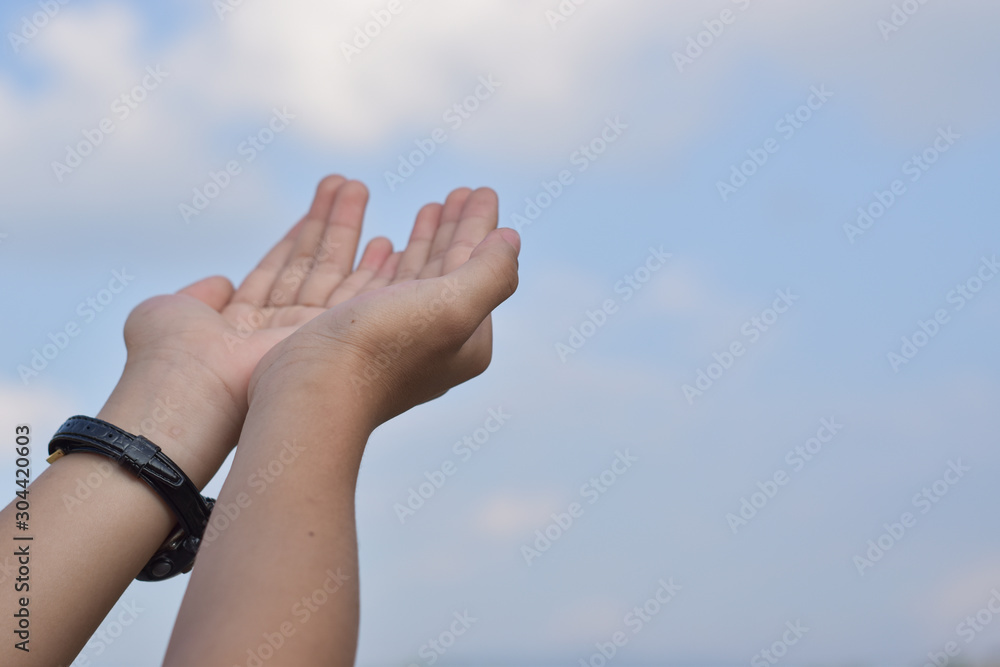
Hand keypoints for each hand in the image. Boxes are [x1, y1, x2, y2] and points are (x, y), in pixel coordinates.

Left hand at [110, 176, 395, 472]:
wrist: (190, 389)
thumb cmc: (168, 355)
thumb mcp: (173, 310)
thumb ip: (202, 294)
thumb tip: (222, 282)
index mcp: (243, 323)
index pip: (280, 271)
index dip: (301, 236)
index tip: (322, 203)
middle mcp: (280, 330)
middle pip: (314, 267)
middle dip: (333, 224)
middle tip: (351, 184)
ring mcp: (308, 337)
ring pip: (337, 275)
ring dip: (349, 229)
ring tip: (362, 188)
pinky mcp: (331, 341)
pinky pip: (358, 297)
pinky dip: (374, 270)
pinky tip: (386, 240)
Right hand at [247, 186, 520, 429]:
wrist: (307, 393)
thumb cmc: (383, 348)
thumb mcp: (454, 307)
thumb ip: (490, 272)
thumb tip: (510, 240)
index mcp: (461, 344)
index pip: (476, 271)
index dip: (479, 228)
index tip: (480, 191)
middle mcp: (427, 345)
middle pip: (446, 273)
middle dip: (454, 230)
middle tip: (460, 193)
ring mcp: (384, 342)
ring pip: (410, 277)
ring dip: (420, 239)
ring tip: (430, 207)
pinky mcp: (345, 337)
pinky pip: (371, 286)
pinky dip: (382, 260)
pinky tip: (383, 243)